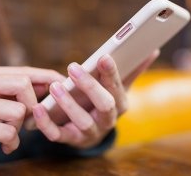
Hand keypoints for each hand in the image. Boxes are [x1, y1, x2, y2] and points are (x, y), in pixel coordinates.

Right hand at [0, 66, 64, 153]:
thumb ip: (11, 92)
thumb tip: (48, 87)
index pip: (22, 71)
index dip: (46, 77)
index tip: (62, 84)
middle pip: (22, 84)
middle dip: (33, 104)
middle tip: (29, 120)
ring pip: (17, 111)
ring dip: (19, 128)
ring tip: (10, 135)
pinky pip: (7, 132)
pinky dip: (12, 142)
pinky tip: (5, 146)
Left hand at [32, 50, 159, 147]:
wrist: (92, 132)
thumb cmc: (104, 102)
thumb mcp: (119, 88)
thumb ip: (133, 70)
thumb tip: (153, 50)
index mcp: (120, 103)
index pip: (118, 87)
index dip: (112, 73)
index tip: (104, 56)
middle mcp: (108, 119)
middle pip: (104, 105)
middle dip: (90, 86)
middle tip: (73, 67)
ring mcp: (90, 132)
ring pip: (82, 121)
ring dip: (68, 104)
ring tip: (55, 86)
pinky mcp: (72, 140)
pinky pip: (59, 135)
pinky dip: (47, 123)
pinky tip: (38, 108)